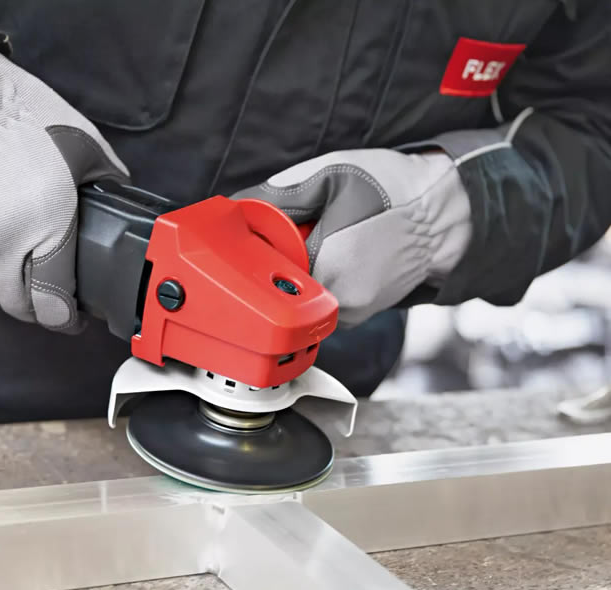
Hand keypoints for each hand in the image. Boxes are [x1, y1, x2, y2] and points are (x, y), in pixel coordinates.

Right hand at [0, 37, 127, 331]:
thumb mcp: (86, 146)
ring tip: (16, 284)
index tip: (71, 318)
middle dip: (37, 310)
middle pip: (19, 305)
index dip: (65, 319)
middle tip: (47, 302)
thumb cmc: (25, 115)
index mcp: (48, 229)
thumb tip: (126, 204)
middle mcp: (5, 244)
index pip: (53, 302)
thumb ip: (110, 182)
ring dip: (3, 295)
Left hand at [233, 149, 471, 326]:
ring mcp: (352, 312)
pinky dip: (329, 275)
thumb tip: (241, 205)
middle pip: (286, 280)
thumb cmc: (396, 191)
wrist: (448, 214)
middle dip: (289, 253)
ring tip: (335, 236)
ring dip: (309, 264)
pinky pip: (328, 295)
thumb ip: (281, 194)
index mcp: (326, 268)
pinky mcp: (362, 313)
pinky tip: (346, 251)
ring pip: (307, 290)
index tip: (280, 224)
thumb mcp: (333, 175)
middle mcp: (338, 302)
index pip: (269, 264)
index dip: (269, 241)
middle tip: (311, 225)